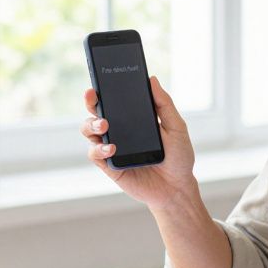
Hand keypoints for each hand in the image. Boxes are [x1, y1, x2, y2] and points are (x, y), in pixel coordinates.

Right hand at [81, 76, 199, 209]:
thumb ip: (164, 104)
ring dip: (91, 125)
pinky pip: (95, 154)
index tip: (99, 81)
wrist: (178, 188)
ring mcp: (112, 148)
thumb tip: (152, 80)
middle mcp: (119, 132)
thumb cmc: (178, 157)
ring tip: (104, 125)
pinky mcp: (110, 166)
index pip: (113, 101)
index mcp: (133, 120)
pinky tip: (112, 148)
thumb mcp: (176, 127)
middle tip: (93, 98)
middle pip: (95, 113)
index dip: (103, 90)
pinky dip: (99, 149)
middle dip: (90, 103)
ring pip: (89, 132)